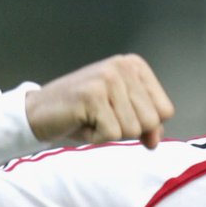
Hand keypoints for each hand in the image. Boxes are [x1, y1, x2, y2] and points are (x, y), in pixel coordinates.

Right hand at [25, 54, 175, 147]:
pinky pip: (111, 134)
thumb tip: (155, 141)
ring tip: (91, 118)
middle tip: (102, 117)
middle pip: (151, 121)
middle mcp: (123, 66)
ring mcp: (107, 79)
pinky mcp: (92, 95)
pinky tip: (82, 122)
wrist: (39, 112)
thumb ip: (146, 126)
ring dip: (109, 133)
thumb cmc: (81, 113)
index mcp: (135, 66)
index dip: (146, 125)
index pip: (166, 111)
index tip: (120, 116)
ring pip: (132, 129)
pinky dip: (95, 137)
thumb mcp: (121, 116)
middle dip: (127, 130)